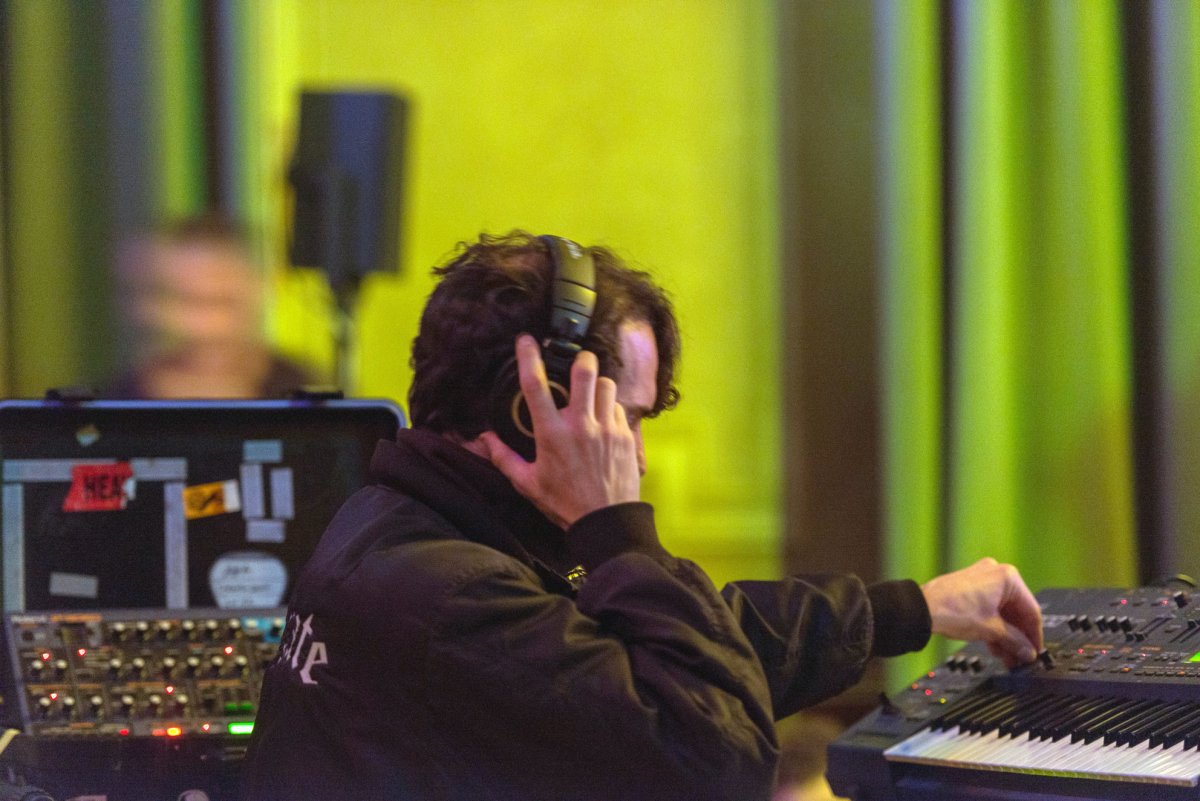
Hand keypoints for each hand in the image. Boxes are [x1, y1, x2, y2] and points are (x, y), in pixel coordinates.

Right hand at [477, 335, 640, 527]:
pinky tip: (603, 420)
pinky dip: (610, 408)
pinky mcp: (625, 436)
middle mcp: (580, 425)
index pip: (535, 385)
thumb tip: (484, 440)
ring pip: (606, 385)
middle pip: (584, 371)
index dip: (528, 357)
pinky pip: (619, 407)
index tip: (525, 340)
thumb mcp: (527, 484)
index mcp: (551, 434)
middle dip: (581, 360)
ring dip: (598, 385)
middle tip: (576, 364)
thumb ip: (503, 458)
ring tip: (590, 396)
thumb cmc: (565, 504)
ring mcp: (606, 428)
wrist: (606, 522)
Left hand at [921, 557, 1043, 667]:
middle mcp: (995, 574)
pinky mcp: (970, 588)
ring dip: (1006, 635)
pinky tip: (996, 647)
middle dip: (1018, 637)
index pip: (1031, 610)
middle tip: (1022, 657)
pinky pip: (990, 609)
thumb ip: (1015, 641)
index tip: (1036, 650)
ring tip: (1008, 657)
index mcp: (1007, 577)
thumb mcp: (992, 630)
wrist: (922, 609)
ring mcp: (981, 580)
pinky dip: (994, 627)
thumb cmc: (952, 609)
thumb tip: (1028, 650)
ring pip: (1002, 612)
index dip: (1034, 635)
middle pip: (1016, 611)